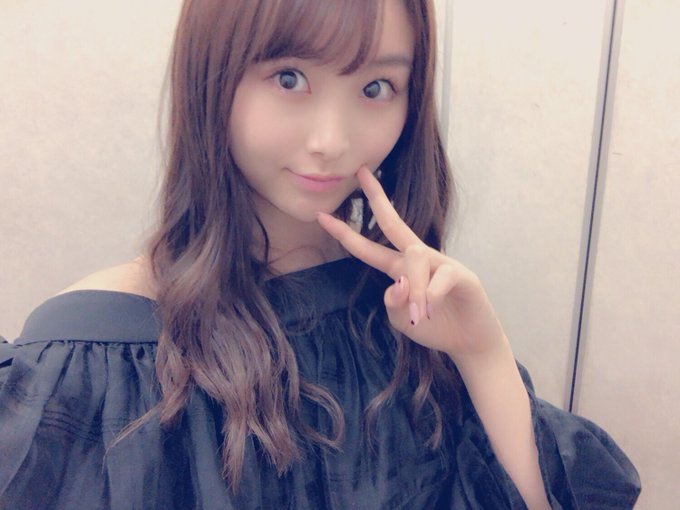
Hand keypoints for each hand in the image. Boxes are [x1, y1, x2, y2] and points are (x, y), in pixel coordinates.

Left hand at [317, 166, 509, 363]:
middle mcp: (419, 259)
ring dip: (414, 291)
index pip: (368, 248)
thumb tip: (398, 283)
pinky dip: (432, 298)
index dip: (345, 234)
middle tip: (361, 172)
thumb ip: (393, 303)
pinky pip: (441, 278)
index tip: (321, 216)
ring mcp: (442, 263)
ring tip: (419, 315)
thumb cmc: (434, 327)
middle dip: (376, 198)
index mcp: (400, 269)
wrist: (470, 343)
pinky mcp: (463, 274)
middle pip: (394, 223)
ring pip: (415, 258)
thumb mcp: (403, 319)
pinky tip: (433, 312)